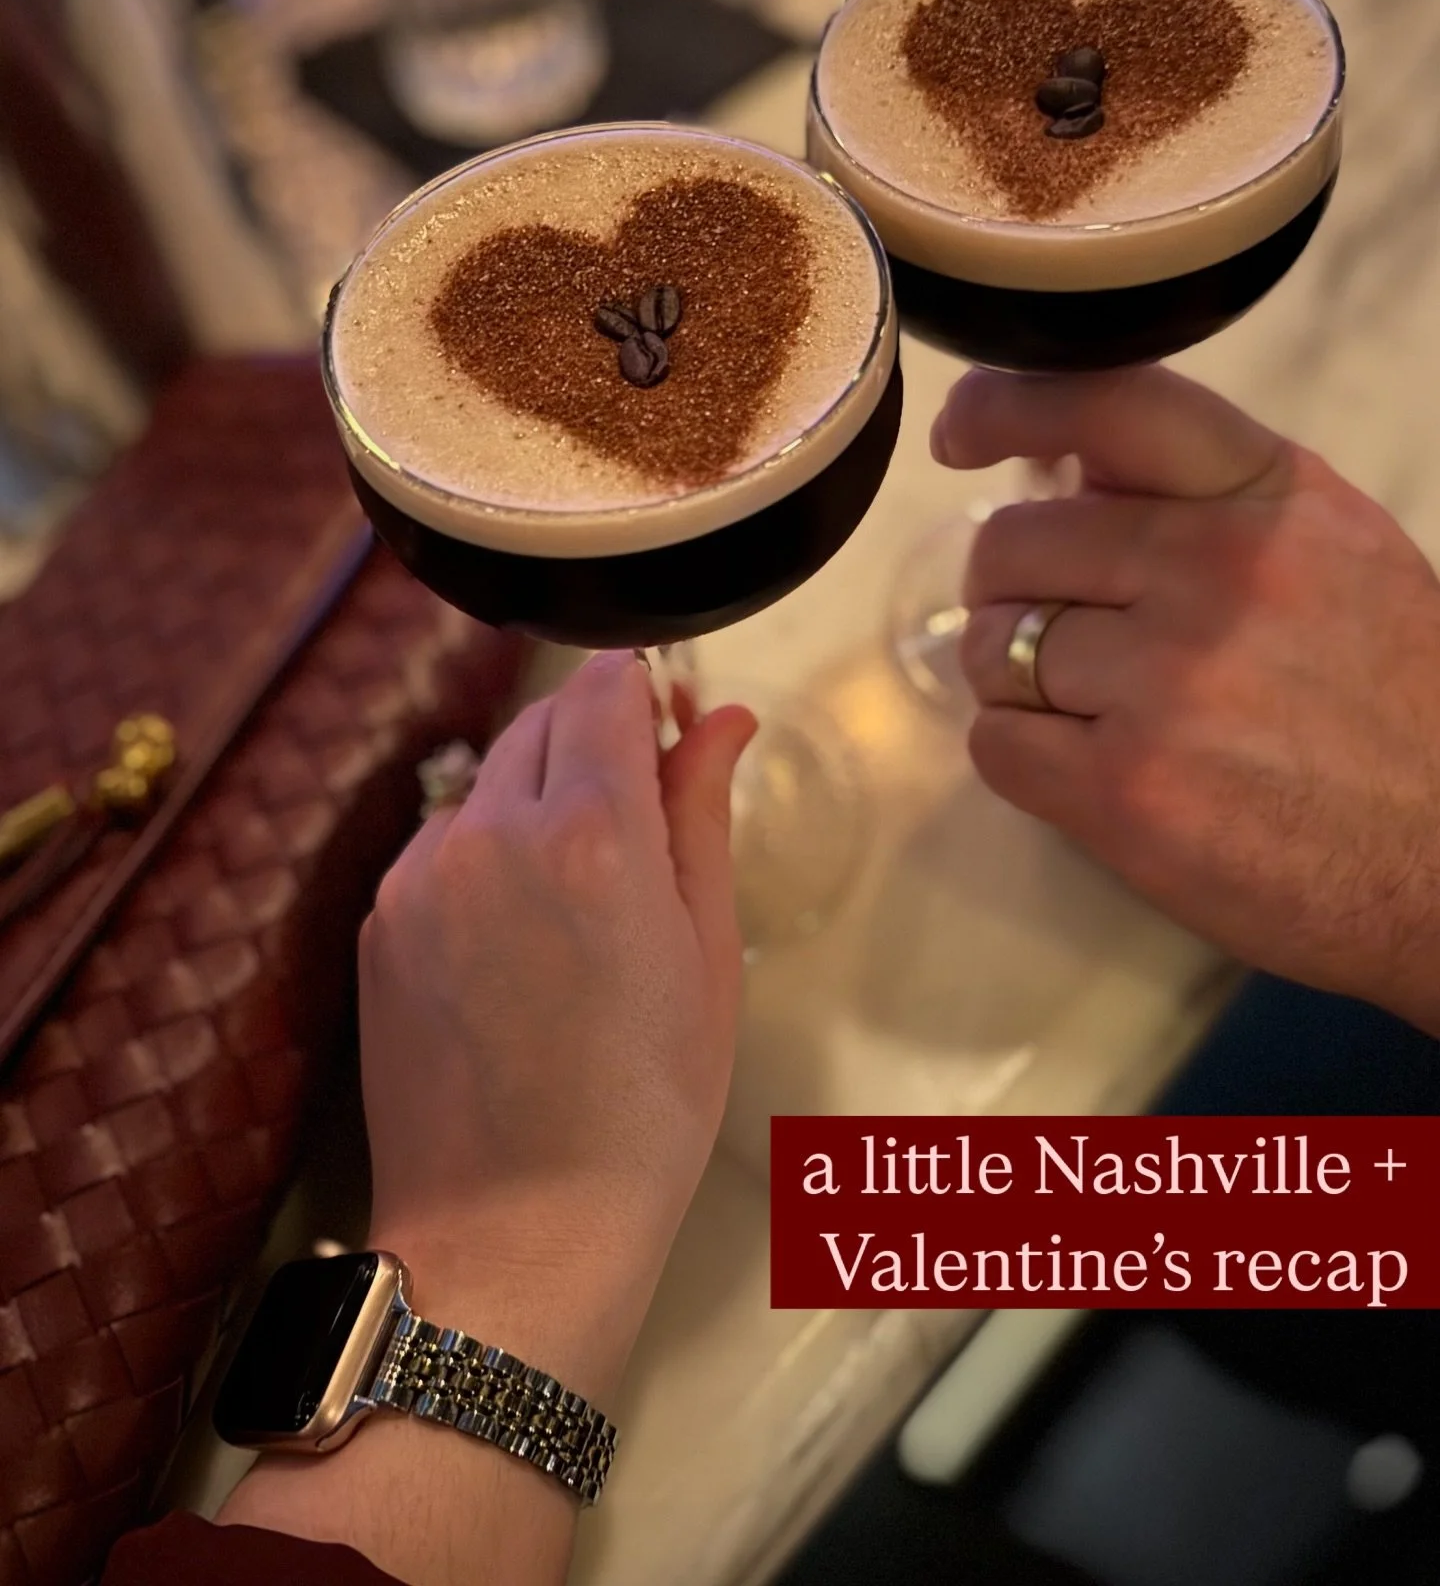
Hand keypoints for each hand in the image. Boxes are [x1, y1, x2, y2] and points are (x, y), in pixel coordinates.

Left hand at [221, 653, 753, 1581]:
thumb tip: (722, 717)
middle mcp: (490, 832)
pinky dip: (486, 854)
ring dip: (537, 796)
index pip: (607, 687)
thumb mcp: (706, 953)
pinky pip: (444, 844)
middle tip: (642, 815)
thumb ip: (702, 813)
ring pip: (487, 780)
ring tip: (580, 899)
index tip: (675, 721)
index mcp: (591, 833)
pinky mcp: (380, 921)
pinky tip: (520, 941)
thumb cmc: (645, 1108)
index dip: (649, 690)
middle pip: (542, 720)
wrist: (515, 1234)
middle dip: (595, 738)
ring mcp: (420, 876)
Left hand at [931, 365, 1439, 1035]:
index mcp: (1269, 497)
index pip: (1106, 404)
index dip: (1005, 407)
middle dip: (1014, 591)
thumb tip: (1061, 468)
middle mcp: (1216, 571)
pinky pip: (995, 743)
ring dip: (1018, 681)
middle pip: (1012, 545)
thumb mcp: (1330, 553)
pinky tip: (1092, 770)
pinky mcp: (1126, 790)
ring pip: (993, 647)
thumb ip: (1204, 500)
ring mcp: (1167, 682)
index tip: (959, 436)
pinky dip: (1023, 757)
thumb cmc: (1392, 704)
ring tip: (1099, 714)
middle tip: (1065, 636)